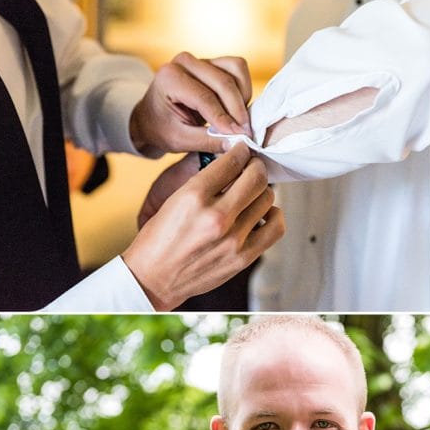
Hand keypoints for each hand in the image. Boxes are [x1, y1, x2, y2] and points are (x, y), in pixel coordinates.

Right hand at [122, 143, 284, 310]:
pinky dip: (273, 216)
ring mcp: (232, 239)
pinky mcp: (243, 257)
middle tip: (254, 167)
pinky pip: (275, 227)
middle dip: (256, 167)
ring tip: (254, 193)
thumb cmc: (159, 239)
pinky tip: (264, 214)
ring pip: (267, 199)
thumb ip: (203, 183)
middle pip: (255, 178)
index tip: (243, 150)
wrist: (154, 278)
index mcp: (193, 196)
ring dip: (262, 191)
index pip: (231, 162)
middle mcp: (216, 216)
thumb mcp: (173, 200)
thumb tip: (232, 165)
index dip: (241, 151)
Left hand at [130, 52, 252, 156]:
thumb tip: (237, 143)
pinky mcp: (213, 62)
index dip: (225, 118)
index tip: (241, 136)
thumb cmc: (162, 128)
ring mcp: (200, 59)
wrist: (153, 116)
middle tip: (246, 132)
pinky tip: (236, 108)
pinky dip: (243, 88)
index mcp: (169, 78)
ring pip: (235, 70)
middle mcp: (184, 62)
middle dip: (238, 109)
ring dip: (243, 97)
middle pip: (224, 82)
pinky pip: (237, 69)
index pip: (205, 98)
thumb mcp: (180, 140)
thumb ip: (208, 141)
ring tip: (238, 119)